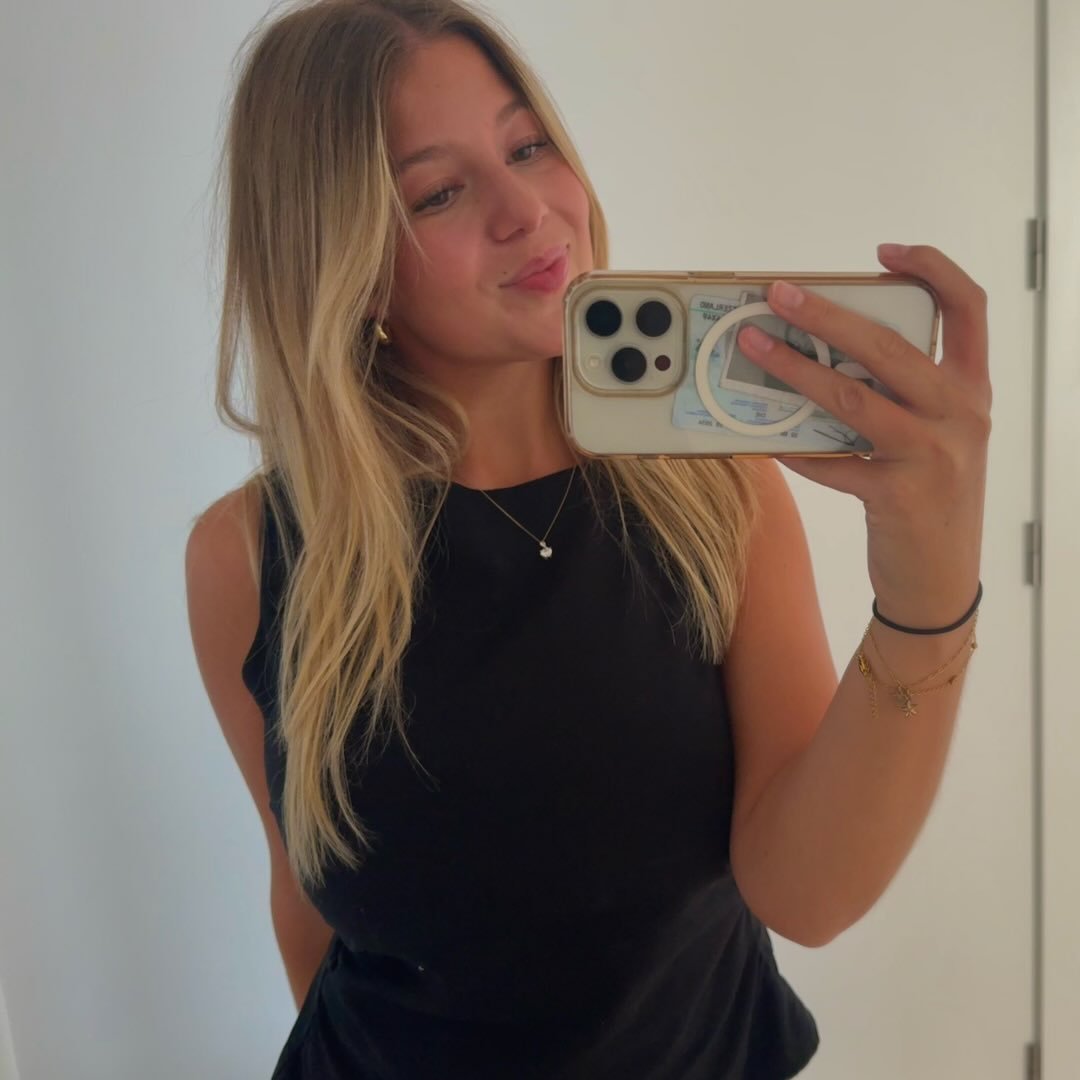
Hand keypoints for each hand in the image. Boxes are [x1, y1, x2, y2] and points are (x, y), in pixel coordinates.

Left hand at [736, 243, 991, 628]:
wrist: (940, 578)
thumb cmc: (932, 495)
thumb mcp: (937, 435)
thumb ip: (902, 394)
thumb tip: (823, 353)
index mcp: (971, 389)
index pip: (968, 308)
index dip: (932, 268)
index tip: (885, 252)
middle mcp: (959, 415)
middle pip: (890, 346)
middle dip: (827, 314)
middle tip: (779, 295)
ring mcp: (930, 455)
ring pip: (853, 397)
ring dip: (795, 369)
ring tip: (755, 348)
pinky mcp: (896, 496)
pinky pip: (831, 461)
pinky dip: (793, 448)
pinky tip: (764, 438)